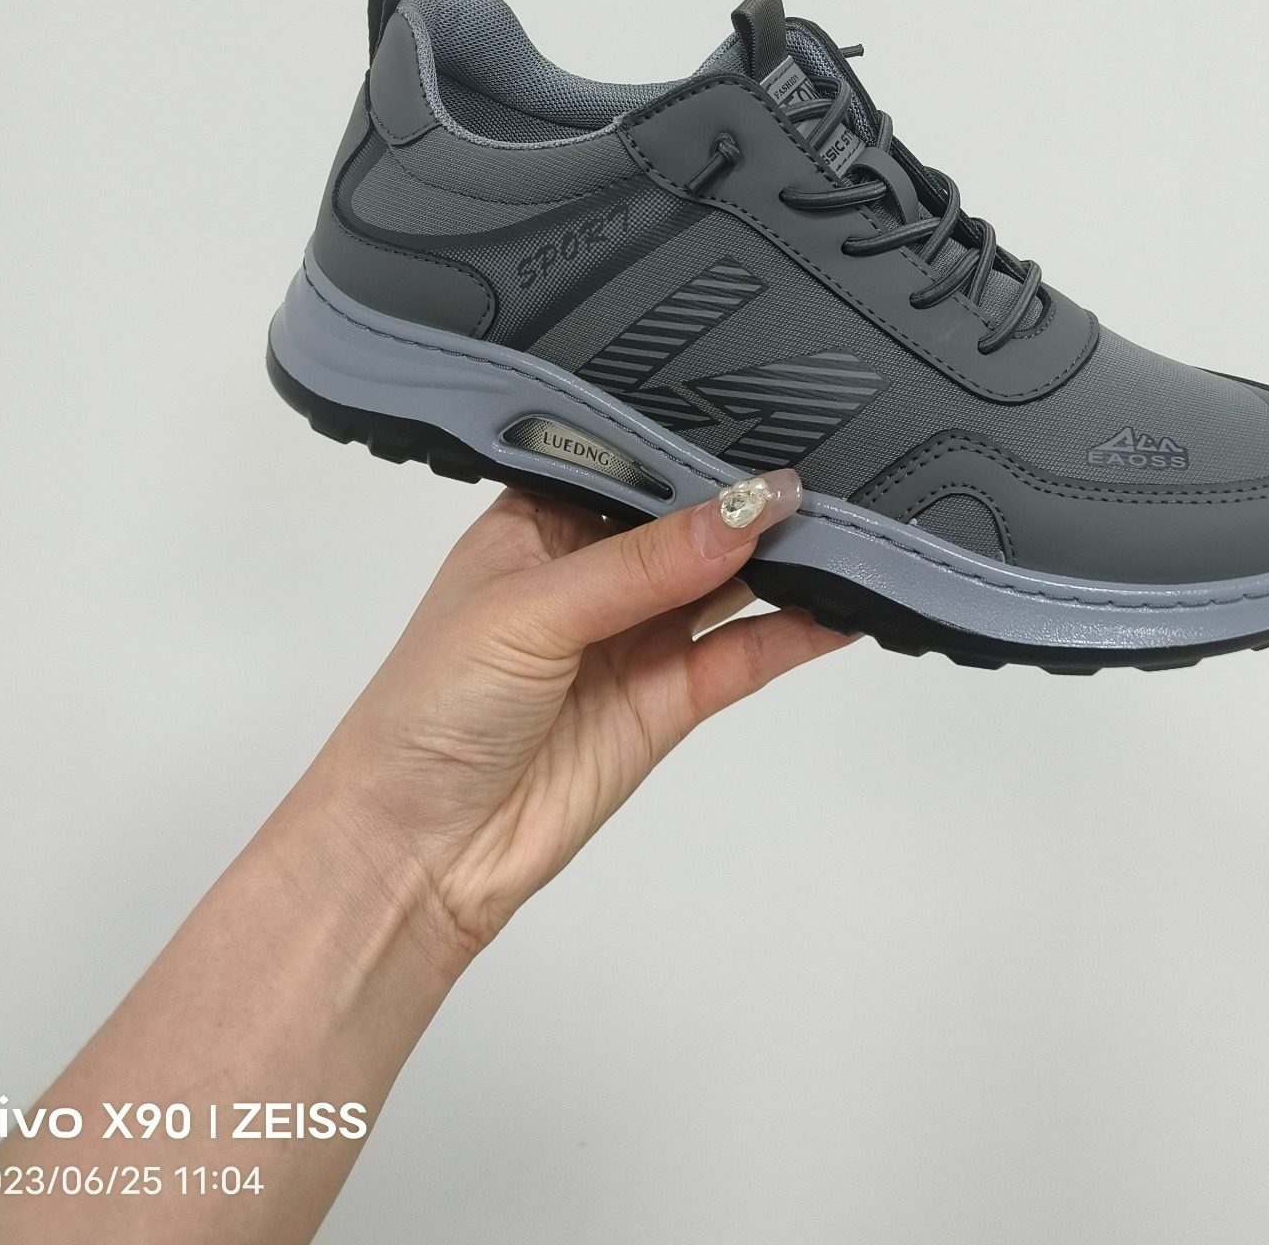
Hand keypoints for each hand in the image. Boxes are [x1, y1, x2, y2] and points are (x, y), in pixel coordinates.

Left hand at [318, 471, 850, 963]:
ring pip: (728, 582)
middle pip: (690, 520)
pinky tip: (844, 605)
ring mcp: (636, 635)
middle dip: (751, 499)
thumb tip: (748, 509)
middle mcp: (593, 570)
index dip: (692, 441)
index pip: (631, 461)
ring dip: (784, 559)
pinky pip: (745, 652)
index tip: (768, 414)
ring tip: (850, 525)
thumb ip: (644, 563)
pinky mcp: (671, 698)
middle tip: (827, 468)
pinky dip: (795, 631)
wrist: (417, 854)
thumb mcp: (530, 609)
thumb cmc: (430, 708)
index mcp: (539, 519)